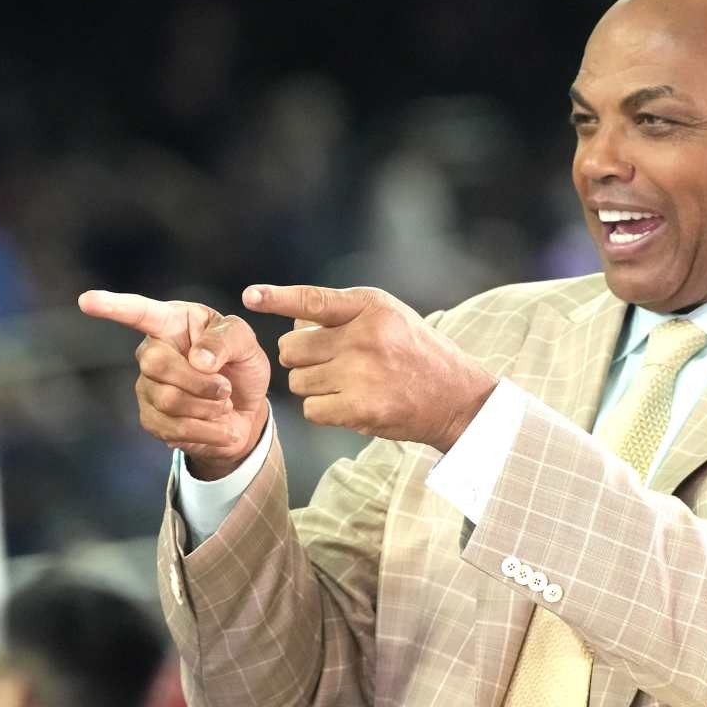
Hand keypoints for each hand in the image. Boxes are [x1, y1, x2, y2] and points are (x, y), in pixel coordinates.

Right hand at [78, 290, 270, 479]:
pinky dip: (207, 431)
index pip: (141, 313)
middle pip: (156, 364)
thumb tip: (198, 359)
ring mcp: (147, 386)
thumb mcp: (247, 344)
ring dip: (208, 407)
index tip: (87, 301)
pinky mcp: (151, 418)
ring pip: (168, 400)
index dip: (114, 307)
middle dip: (200, 381)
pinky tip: (221, 427)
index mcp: (174, 323)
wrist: (245, 410)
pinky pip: (173, 428)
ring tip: (224, 405)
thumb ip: (228, 340)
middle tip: (226, 388)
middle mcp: (153, 351)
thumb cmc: (240, 366)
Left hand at [243, 284, 496, 451]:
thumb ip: (344, 314)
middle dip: (303, 358)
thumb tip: (293, 321)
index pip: (314, 300)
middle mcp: (365, 336)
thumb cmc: (417, 354)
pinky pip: (311, 409)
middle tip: (332, 363)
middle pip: (293, 348)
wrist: (456, 398)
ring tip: (347, 384)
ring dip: (313, 386)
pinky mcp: (360, 408)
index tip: (251, 296)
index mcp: (371, 307)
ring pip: (298, 381)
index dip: (278, 298)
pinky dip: (323, 410)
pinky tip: (349, 404)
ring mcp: (361, 373)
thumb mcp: (390, 317)